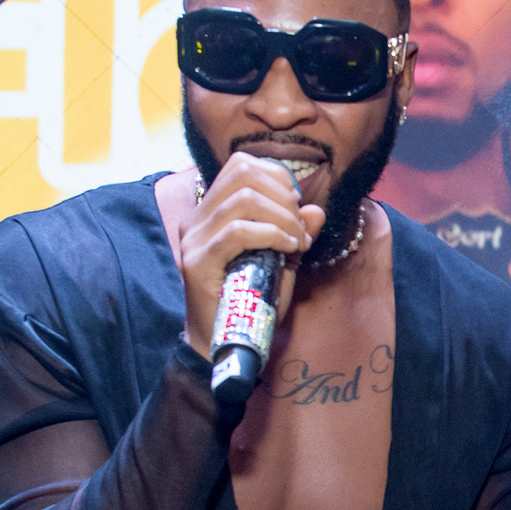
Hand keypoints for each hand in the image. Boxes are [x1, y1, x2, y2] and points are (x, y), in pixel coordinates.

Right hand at [177, 152, 326, 357]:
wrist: (224, 344)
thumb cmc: (251, 304)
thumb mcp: (281, 263)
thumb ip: (295, 234)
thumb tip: (316, 210)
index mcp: (212, 211)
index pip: (241, 165)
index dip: (278, 178)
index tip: (297, 209)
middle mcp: (197, 219)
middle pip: (242, 172)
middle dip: (283, 195)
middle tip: (299, 228)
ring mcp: (194, 239)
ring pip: (243, 199)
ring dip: (283, 217)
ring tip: (296, 243)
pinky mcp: (198, 262)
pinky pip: (237, 232)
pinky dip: (271, 234)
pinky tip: (288, 249)